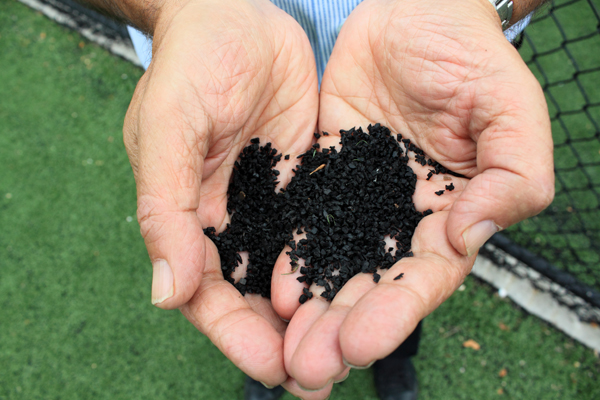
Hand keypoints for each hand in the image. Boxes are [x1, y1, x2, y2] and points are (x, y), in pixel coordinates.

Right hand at [122, 0, 317, 385]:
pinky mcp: (308, 184)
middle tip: (320, 376)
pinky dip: (339, 265)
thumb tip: (165, 292)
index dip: (236, 335)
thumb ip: (165, 208)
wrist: (238, 15)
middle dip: (284, 338)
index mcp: (189, 219)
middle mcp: (233, 221)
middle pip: (256, 297)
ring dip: (318, 313)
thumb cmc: (193, 64)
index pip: (208, 294)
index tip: (273, 367)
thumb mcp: (169, 128)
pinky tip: (365, 290)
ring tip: (350, 349)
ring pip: (294, 274)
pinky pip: (325, 233)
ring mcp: (273, 205)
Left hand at [271, 0, 553, 394]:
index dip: (394, 314)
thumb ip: (513, 178)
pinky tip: (273, 287)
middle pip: (371, 284)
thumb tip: (470, 236)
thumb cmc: (469, 55)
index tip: (359, 344)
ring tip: (285, 346)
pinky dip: (290, 255)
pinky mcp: (324, 173)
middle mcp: (401, 216)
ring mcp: (359, 197)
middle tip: (310, 367)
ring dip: (311, 308)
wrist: (414, 9)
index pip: (423, 278)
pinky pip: (305, 220)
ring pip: (334, 263)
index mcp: (451, 213)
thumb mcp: (511, 110)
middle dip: (341, 327)